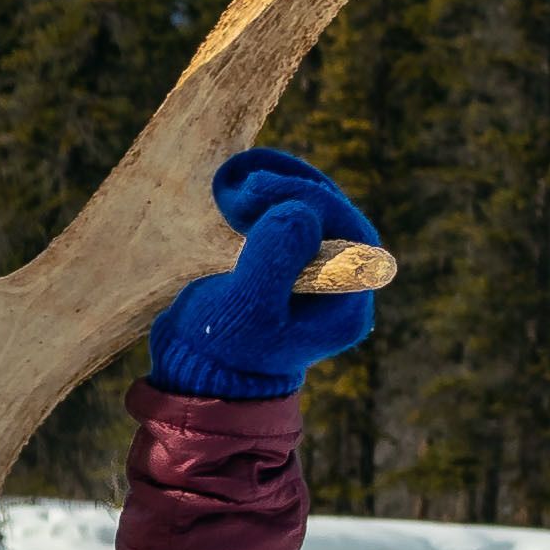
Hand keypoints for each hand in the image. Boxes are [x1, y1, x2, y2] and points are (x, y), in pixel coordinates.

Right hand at [144, 145, 378, 399]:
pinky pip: (291, 208)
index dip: (313, 202)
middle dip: (290, 191)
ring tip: (233, 188)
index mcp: (345, 306)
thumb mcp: (244, 309)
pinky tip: (235, 187)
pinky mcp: (293, 254)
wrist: (198, 363)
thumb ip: (274, 262)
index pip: (351, 235)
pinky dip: (266, 191)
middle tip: (242, 188)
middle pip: (334, 214)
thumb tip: (299, 211)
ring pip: (313, 205)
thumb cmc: (220, 344)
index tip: (259, 192)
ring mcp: (319, 268)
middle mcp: (342, 285)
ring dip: (276, 186)